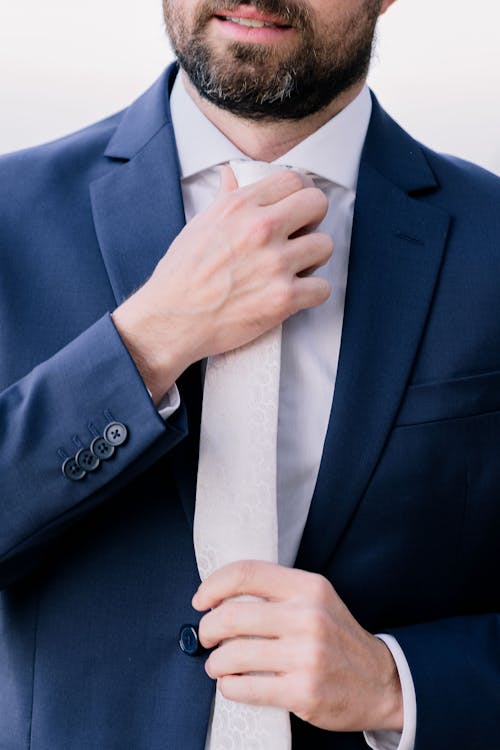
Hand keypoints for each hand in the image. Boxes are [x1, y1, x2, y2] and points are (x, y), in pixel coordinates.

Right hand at [112, 167, 331, 401]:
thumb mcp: (199, 225)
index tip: (296, 212)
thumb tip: (231, 176)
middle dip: (313, 221)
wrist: (171, 320)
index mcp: (239, 206)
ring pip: (325, 246)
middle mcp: (260, 229)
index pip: (293, 180)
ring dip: (313, 260)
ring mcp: (275, 263)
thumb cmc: (180, 275)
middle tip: (300, 238)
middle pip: (317, 204)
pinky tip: (295, 296)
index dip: (299, 196)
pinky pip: (322, 288)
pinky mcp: (283, 298)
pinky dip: (312, 294)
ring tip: (294, 270)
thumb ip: (224, 199)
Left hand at [192, 561, 402, 732]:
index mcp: (309, 587)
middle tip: (207, 635)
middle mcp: (308, 617)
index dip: (213, 585)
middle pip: (231, 616)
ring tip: (218, 664)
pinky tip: (232, 684)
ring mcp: (306, 656)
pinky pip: (245, 688)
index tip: (201, 600)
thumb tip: (221, 595)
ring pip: (233, 655)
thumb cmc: (337, 639)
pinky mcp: (303, 692)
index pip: (246, 574)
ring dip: (215, 662)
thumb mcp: (316, 600)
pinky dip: (228, 687)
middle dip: (208, 628)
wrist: (381, 682)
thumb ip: (277, 592)